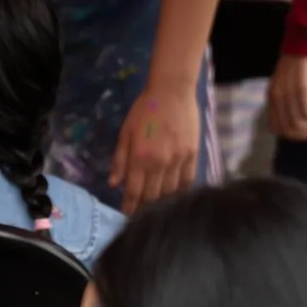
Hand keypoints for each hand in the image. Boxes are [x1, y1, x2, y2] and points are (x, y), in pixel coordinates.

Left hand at [109, 81, 200, 213]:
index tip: (127, 214)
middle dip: (144, 207)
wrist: (172, 92)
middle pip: (152, 195)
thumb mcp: (125, 133)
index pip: (134, 191)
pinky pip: (188, 180)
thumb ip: (120, 160)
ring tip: (156, 206)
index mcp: (140, 158)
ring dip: (162, 201)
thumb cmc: (144, 110)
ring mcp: (179, 160)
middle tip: (140, 213)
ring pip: (170, 191)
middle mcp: (160, 163)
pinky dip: (180, 191)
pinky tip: (175, 195)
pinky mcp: (193, 154)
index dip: (130, 206)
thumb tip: (113, 183)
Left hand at [267, 54, 306, 141]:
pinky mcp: (302, 88)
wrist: (304, 40)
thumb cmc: (299, 62)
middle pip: (288, 130)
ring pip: (298, 124)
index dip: (292, 134)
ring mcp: (288, 94)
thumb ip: (286, 99)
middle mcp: (277, 98)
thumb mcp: (286, 83)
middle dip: (304, 132)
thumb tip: (296, 120)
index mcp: (271, 97)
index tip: (306, 128)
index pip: (276, 129)